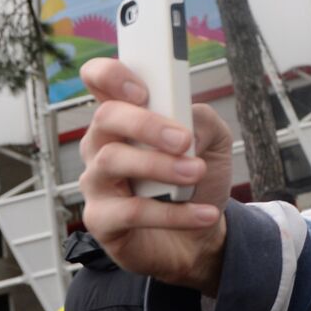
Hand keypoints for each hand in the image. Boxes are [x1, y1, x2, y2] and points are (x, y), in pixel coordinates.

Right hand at [78, 57, 231, 295]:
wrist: (201, 235)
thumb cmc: (197, 179)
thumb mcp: (213, 141)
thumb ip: (201, 120)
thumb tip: (186, 122)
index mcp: (127, 117)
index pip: (99, 80)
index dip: (111, 75)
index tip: (142, 90)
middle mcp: (103, 144)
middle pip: (105, 117)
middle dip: (146, 124)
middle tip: (183, 141)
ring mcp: (97, 182)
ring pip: (112, 161)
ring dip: (160, 166)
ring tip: (197, 173)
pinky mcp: (101, 220)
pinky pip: (129, 211)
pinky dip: (172, 213)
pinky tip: (203, 214)